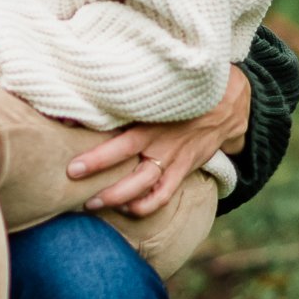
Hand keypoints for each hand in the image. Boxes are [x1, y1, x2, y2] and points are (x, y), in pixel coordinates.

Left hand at [66, 65, 251, 215]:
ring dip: (117, 199)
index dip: (98, 159)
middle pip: (132, 175)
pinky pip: (164, 195)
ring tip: (92, 203)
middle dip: (104, 187)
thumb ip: (124, 101)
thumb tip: (81, 106)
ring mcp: (175, 161)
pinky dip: (144, 205)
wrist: (226, 103)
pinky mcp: (184, 170)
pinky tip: (125, 207)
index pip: (122, 145)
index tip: (72, 168)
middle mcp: (163, 146)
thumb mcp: (155, 92)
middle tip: (76, 191)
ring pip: (145, 190)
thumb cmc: (178, 93)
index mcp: (153, 124)